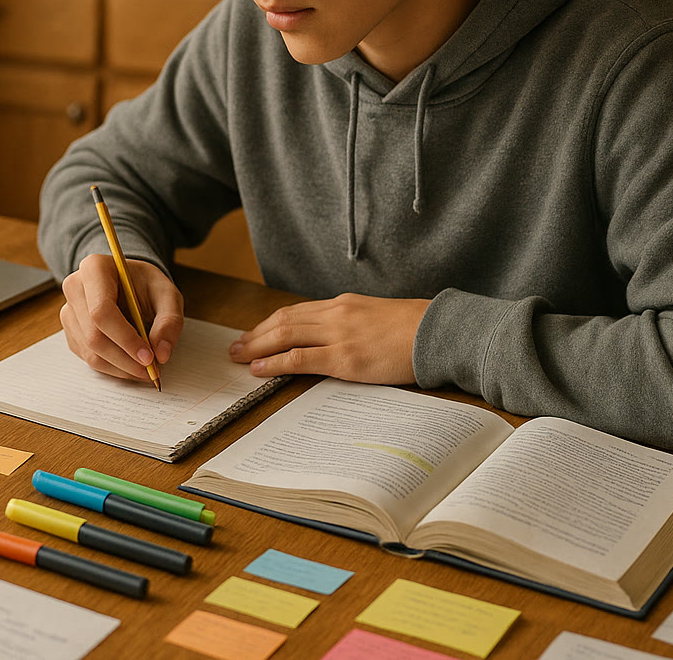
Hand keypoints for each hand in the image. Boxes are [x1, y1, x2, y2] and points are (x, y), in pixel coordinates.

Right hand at [60, 254, 183, 380]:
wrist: (131, 284)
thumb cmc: (146, 285)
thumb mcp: (168, 295)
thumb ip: (169, 322)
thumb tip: (161, 354)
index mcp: (94, 269)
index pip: (101, 311)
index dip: (125, 339)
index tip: (148, 357)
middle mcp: (74, 288)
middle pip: (94, 335)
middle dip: (125, 359)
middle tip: (151, 369)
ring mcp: (69, 311)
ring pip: (90, 351)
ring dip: (120, 367)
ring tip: (145, 369)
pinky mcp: (71, 331)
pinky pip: (88, 357)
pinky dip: (112, 367)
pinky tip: (131, 363)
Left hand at [229, 294, 427, 383]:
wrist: (438, 331)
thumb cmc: (414, 329)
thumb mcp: (377, 317)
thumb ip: (353, 324)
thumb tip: (334, 338)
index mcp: (343, 304)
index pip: (295, 311)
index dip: (269, 323)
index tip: (254, 333)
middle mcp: (336, 314)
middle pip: (283, 321)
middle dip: (255, 334)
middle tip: (234, 346)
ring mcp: (339, 335)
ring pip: (285, 336)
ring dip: (257, 347)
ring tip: (238, 357)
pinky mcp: (346, 359)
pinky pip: (300, 359)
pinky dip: (275, 363)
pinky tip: (259, 369)